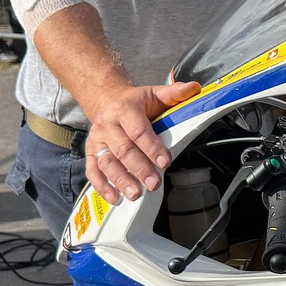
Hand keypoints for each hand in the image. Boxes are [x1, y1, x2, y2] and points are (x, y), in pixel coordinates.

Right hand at [85, 80, 200, 203]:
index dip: (152, 147)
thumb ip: (174, 93)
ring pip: (107, 162)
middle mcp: (107, 125)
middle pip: (123, 150)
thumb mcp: (154, 93)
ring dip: (121, 180)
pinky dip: (102, 185)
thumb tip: (194, 88)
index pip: (139, 131)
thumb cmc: (135, 101)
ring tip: (135, 194)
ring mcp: (97, 140)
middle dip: (139, 168)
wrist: (105, 99)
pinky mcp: (91, 152)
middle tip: (154, 184)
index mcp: (124, 109)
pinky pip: (93, 170)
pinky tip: (114, 197)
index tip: (165, 161)